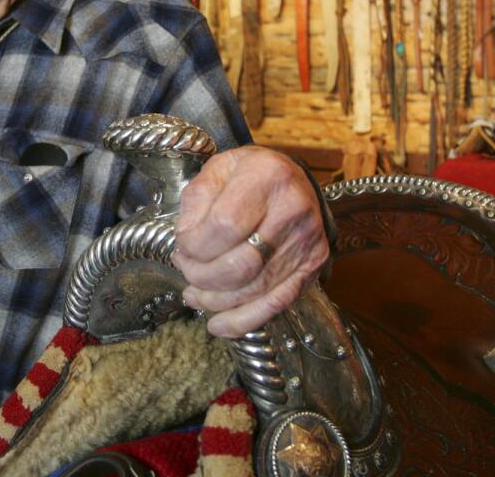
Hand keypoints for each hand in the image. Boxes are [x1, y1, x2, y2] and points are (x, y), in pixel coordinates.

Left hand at [172, 146, 328, 337]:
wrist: (291, 179)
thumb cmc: (249, 174)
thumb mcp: (217, 169)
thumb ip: (196, 200)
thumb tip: (187, 240)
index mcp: (267, 177)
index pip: (224, 225)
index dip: (193, 245)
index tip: (182, 244)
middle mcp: (293, 210)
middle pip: (240, 265)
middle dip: (201, 276)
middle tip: (186, 268)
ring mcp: (307, 243)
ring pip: (254, 290)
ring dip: (215, 300)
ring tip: (195, 293)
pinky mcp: (312, 267)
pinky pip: (276, 304)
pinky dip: (243, 321)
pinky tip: (218, 325)